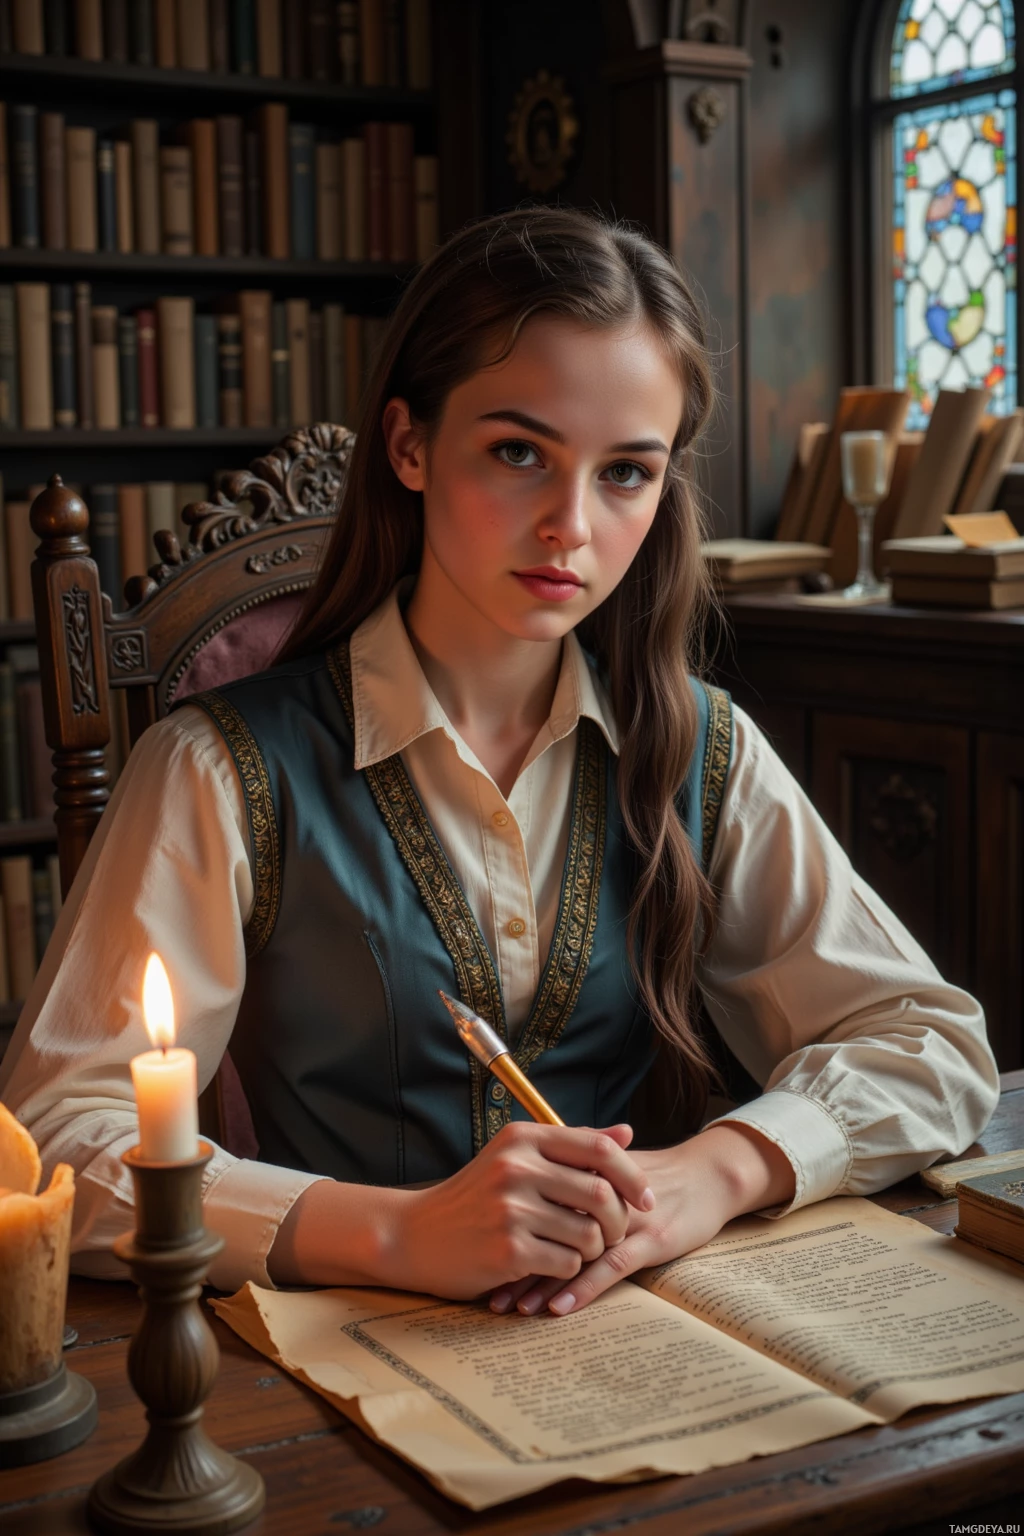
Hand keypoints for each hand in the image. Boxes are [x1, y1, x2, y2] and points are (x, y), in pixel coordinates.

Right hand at [378, 1120, 654, 1301]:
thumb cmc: (473, 1199)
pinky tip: (548, 1265)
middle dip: (618, 1220)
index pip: (598, 1149)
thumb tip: (626, 1132)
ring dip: (593, 1249)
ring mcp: (511, 1208)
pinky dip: (567, 1269)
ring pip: (589, 1233)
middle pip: (601, 1193)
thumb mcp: (516, 1159)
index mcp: (522, 1139)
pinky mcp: (508, 1249)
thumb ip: (572, 1146)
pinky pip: (567, 1263)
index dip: (632, 1176)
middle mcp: (517, 1167)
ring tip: (575, 1251)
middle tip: (613, 1236)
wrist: (414, 1236)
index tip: (647, 1200)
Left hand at [488, 1121, 796, 1317]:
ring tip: (507, 1305)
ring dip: (538, 1279)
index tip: (471, 1248)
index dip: (503, 1225)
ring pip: (572, 1249)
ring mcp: (626, 1218)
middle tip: (479, 1286)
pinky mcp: (652, 1239)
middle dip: (511, 1257)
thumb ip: (572, 1181)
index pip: (535, 1199)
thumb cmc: (656, 1178)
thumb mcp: (611, 1174)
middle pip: (543, 1225)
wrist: (710, 1175)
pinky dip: (583, 1285)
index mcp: (586, 1174)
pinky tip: (559, 1305)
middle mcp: (600, 1194)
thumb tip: (527, 1196)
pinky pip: (612, 1265)